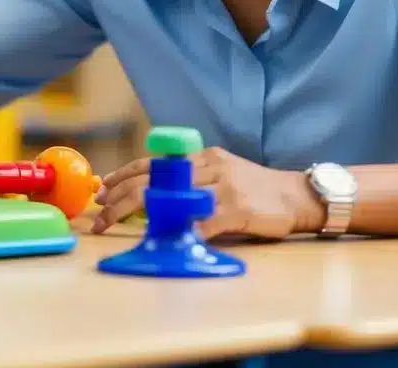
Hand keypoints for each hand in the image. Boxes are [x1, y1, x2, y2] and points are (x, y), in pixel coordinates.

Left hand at [90, 146, 324, 238]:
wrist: (297, 195)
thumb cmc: (256, 189)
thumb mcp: (220, 174)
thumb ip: (192, 181)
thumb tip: (153, 197)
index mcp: (200, 157)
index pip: (152, 163)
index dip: (123, 174)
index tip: (102, 188)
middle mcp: (207, 167)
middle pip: (152, 179)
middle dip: (119, 197)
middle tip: (100, 213)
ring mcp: (221, 187)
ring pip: (168, 197)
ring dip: (135, 213)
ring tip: (113, 224)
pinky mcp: (236, 209)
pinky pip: (199, 222)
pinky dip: (177, 231)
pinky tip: (159, 240)